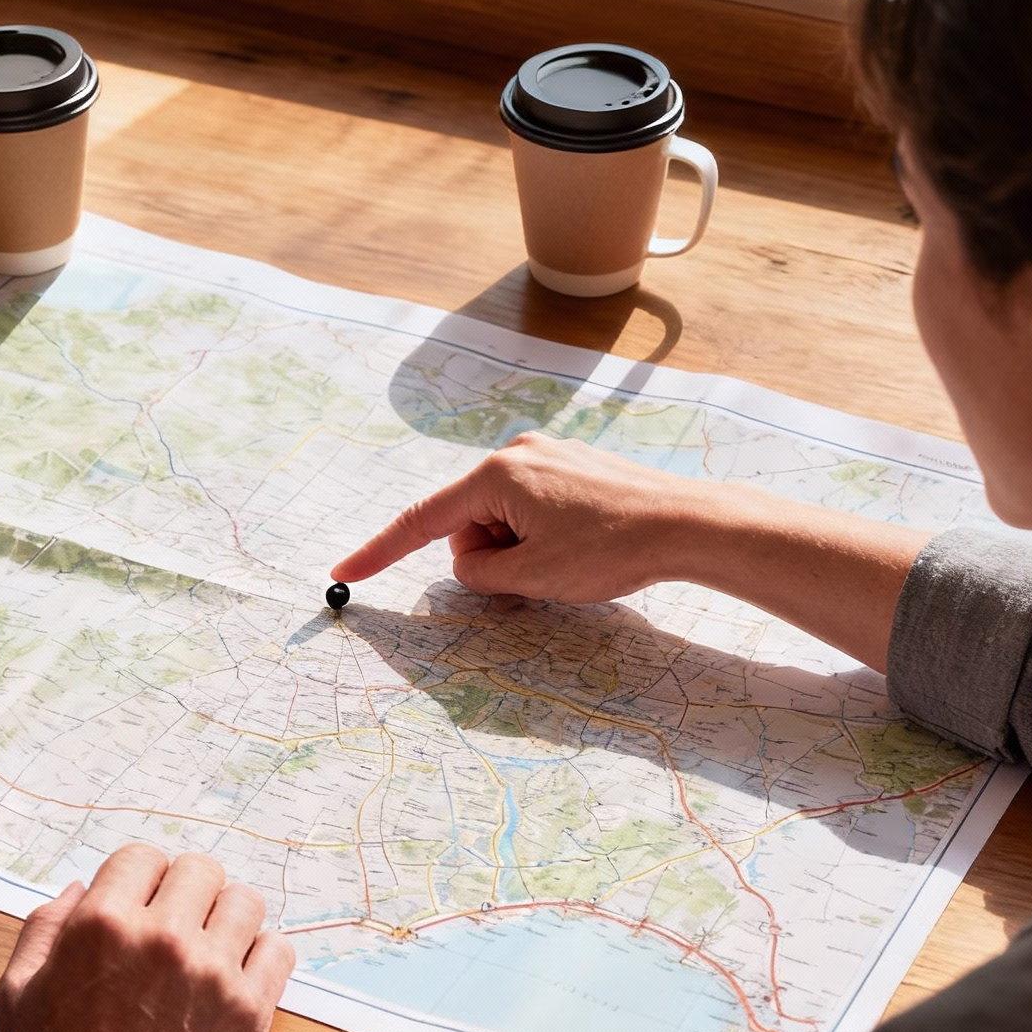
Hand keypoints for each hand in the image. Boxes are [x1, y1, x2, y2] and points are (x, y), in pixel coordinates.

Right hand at [0, 844, 294, 1031]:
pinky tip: (238, 975)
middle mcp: (162, 938)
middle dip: (185, 891)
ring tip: (211, 948)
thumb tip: (79, 887)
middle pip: (199, 869)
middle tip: (177, 925)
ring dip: (227, 918)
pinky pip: (278, 950)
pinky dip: (262, 955)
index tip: (141, 904)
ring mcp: (212, 974)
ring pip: (244, 902)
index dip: (138, 879)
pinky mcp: (249, 1012)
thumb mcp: (17, 993)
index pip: (142, 856)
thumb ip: (43, 928)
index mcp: (102, 924)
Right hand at [333, 431, 702, 602]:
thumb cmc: (612, 549)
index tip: (344, 572)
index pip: (422, 521)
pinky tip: (579, 545)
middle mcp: (516, 453)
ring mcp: (546, 456)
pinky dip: (539, 535)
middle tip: (535, 577)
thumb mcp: (531, 577)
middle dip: (488, 556)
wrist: (687, 525)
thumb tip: (467, 561)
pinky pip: (530, 509)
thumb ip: (479, 573)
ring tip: (567, 561)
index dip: (380, 552)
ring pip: (500, 519)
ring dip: (518, 549)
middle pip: (467, 523)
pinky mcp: (571, 466)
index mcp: (497, 475)